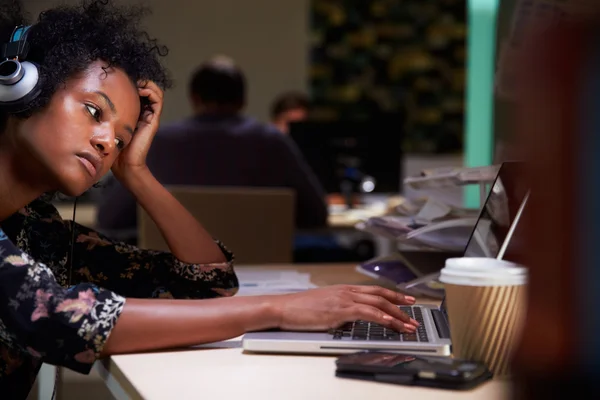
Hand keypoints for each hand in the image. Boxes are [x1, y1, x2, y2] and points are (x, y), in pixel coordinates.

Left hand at [112, 80, 163, 180]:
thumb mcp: (107, 124)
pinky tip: (139, 90)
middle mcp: (144, 112)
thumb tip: (90, 98)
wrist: (124, 164)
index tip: (119, 78)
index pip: (138, 91)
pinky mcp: (153, 120)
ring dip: (147, 83)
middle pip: (148, 88)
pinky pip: (158, 100)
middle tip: (127, 78)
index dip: (132, 81)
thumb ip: (105, 113)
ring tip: (135, 83)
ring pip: (156, 91)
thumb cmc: (113, 146)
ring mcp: (150, 116)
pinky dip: (151, 91)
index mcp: (134, 112)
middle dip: (140, 79)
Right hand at [274, 285, 418, 332]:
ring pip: (378, 304)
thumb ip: (342, 310)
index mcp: (344, 290)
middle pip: (381, 296)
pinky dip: (381, 317)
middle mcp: (347, 291)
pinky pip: (366, 313)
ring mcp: (344, 299)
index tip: (407, 301)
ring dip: (396, 315)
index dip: (393, 295)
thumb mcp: (325, 306)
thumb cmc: (300, 309)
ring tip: (408, 326)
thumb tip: (353, 319)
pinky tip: (390, 323)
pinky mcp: (340, 310)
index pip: (375, 290)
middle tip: (414, 316)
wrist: (284, 307)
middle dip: (401, 306)